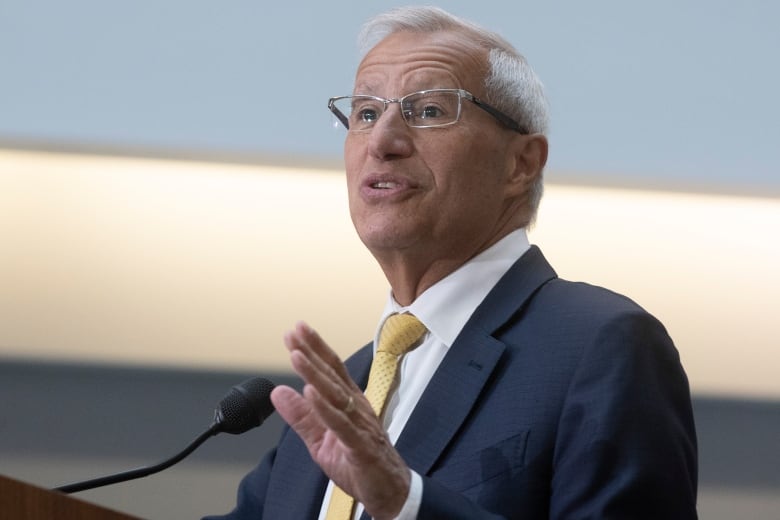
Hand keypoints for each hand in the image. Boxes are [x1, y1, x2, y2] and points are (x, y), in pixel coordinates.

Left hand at [270, 321, 410, 518]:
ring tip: (297, 355)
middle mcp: (356, 407)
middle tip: (294, 332)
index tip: (295, 331)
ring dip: (315, 373)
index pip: (331, 370)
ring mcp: (360, 425)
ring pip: (335, 394)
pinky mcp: (360, 446)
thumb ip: (300, 416)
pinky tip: (310, 393)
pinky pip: (341, 424)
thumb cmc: (358, 463)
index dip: (314, 349)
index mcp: (349, 403)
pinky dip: (325, 408)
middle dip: (312, 351)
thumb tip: (278, 392)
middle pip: (332, 375)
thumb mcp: (320, 440)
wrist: (388, 491)